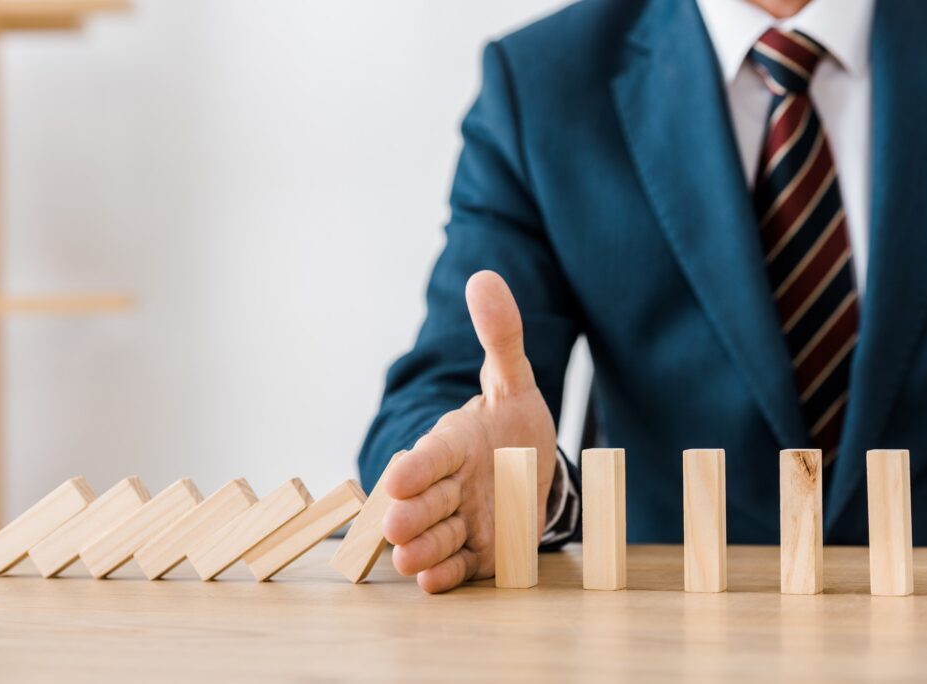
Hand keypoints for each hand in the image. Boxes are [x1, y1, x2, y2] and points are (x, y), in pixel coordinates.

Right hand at [381, 270, 556, 592]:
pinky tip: (434, 580)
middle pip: (424, 503)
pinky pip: (459, 567)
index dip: (416, 467)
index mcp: (451, 444)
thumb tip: (484, 277)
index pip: (428, 456)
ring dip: (423, 549)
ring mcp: (461, 521)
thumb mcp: (513, 379)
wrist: (528, 466)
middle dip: (411, 514)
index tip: (400, 477)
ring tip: (412, 558)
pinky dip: (446, 575)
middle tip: (397, 524)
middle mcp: (449, 486)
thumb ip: (500, 335)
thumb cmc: (512, 423)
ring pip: (435, 539)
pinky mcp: (479, 553)